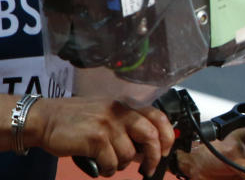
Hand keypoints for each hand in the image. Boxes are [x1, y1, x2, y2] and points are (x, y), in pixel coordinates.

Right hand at [27, 96, 173, 175]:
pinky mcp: (96, 139)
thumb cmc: (77, 119)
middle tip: (149, 169)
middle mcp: (121, 112)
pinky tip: (101, 167)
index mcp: (127, 105)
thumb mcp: (108, 114)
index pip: (159, 117)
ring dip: (122, 165)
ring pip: (129, 154)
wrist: (46, 118)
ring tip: (110, 163)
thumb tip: (146, 149)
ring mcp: (109, 125)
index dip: (167, 136)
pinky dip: (108, 170)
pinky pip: (111, 163)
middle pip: (151, 136)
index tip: (166, 151)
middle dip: (154, 156)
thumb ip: (128, 126)